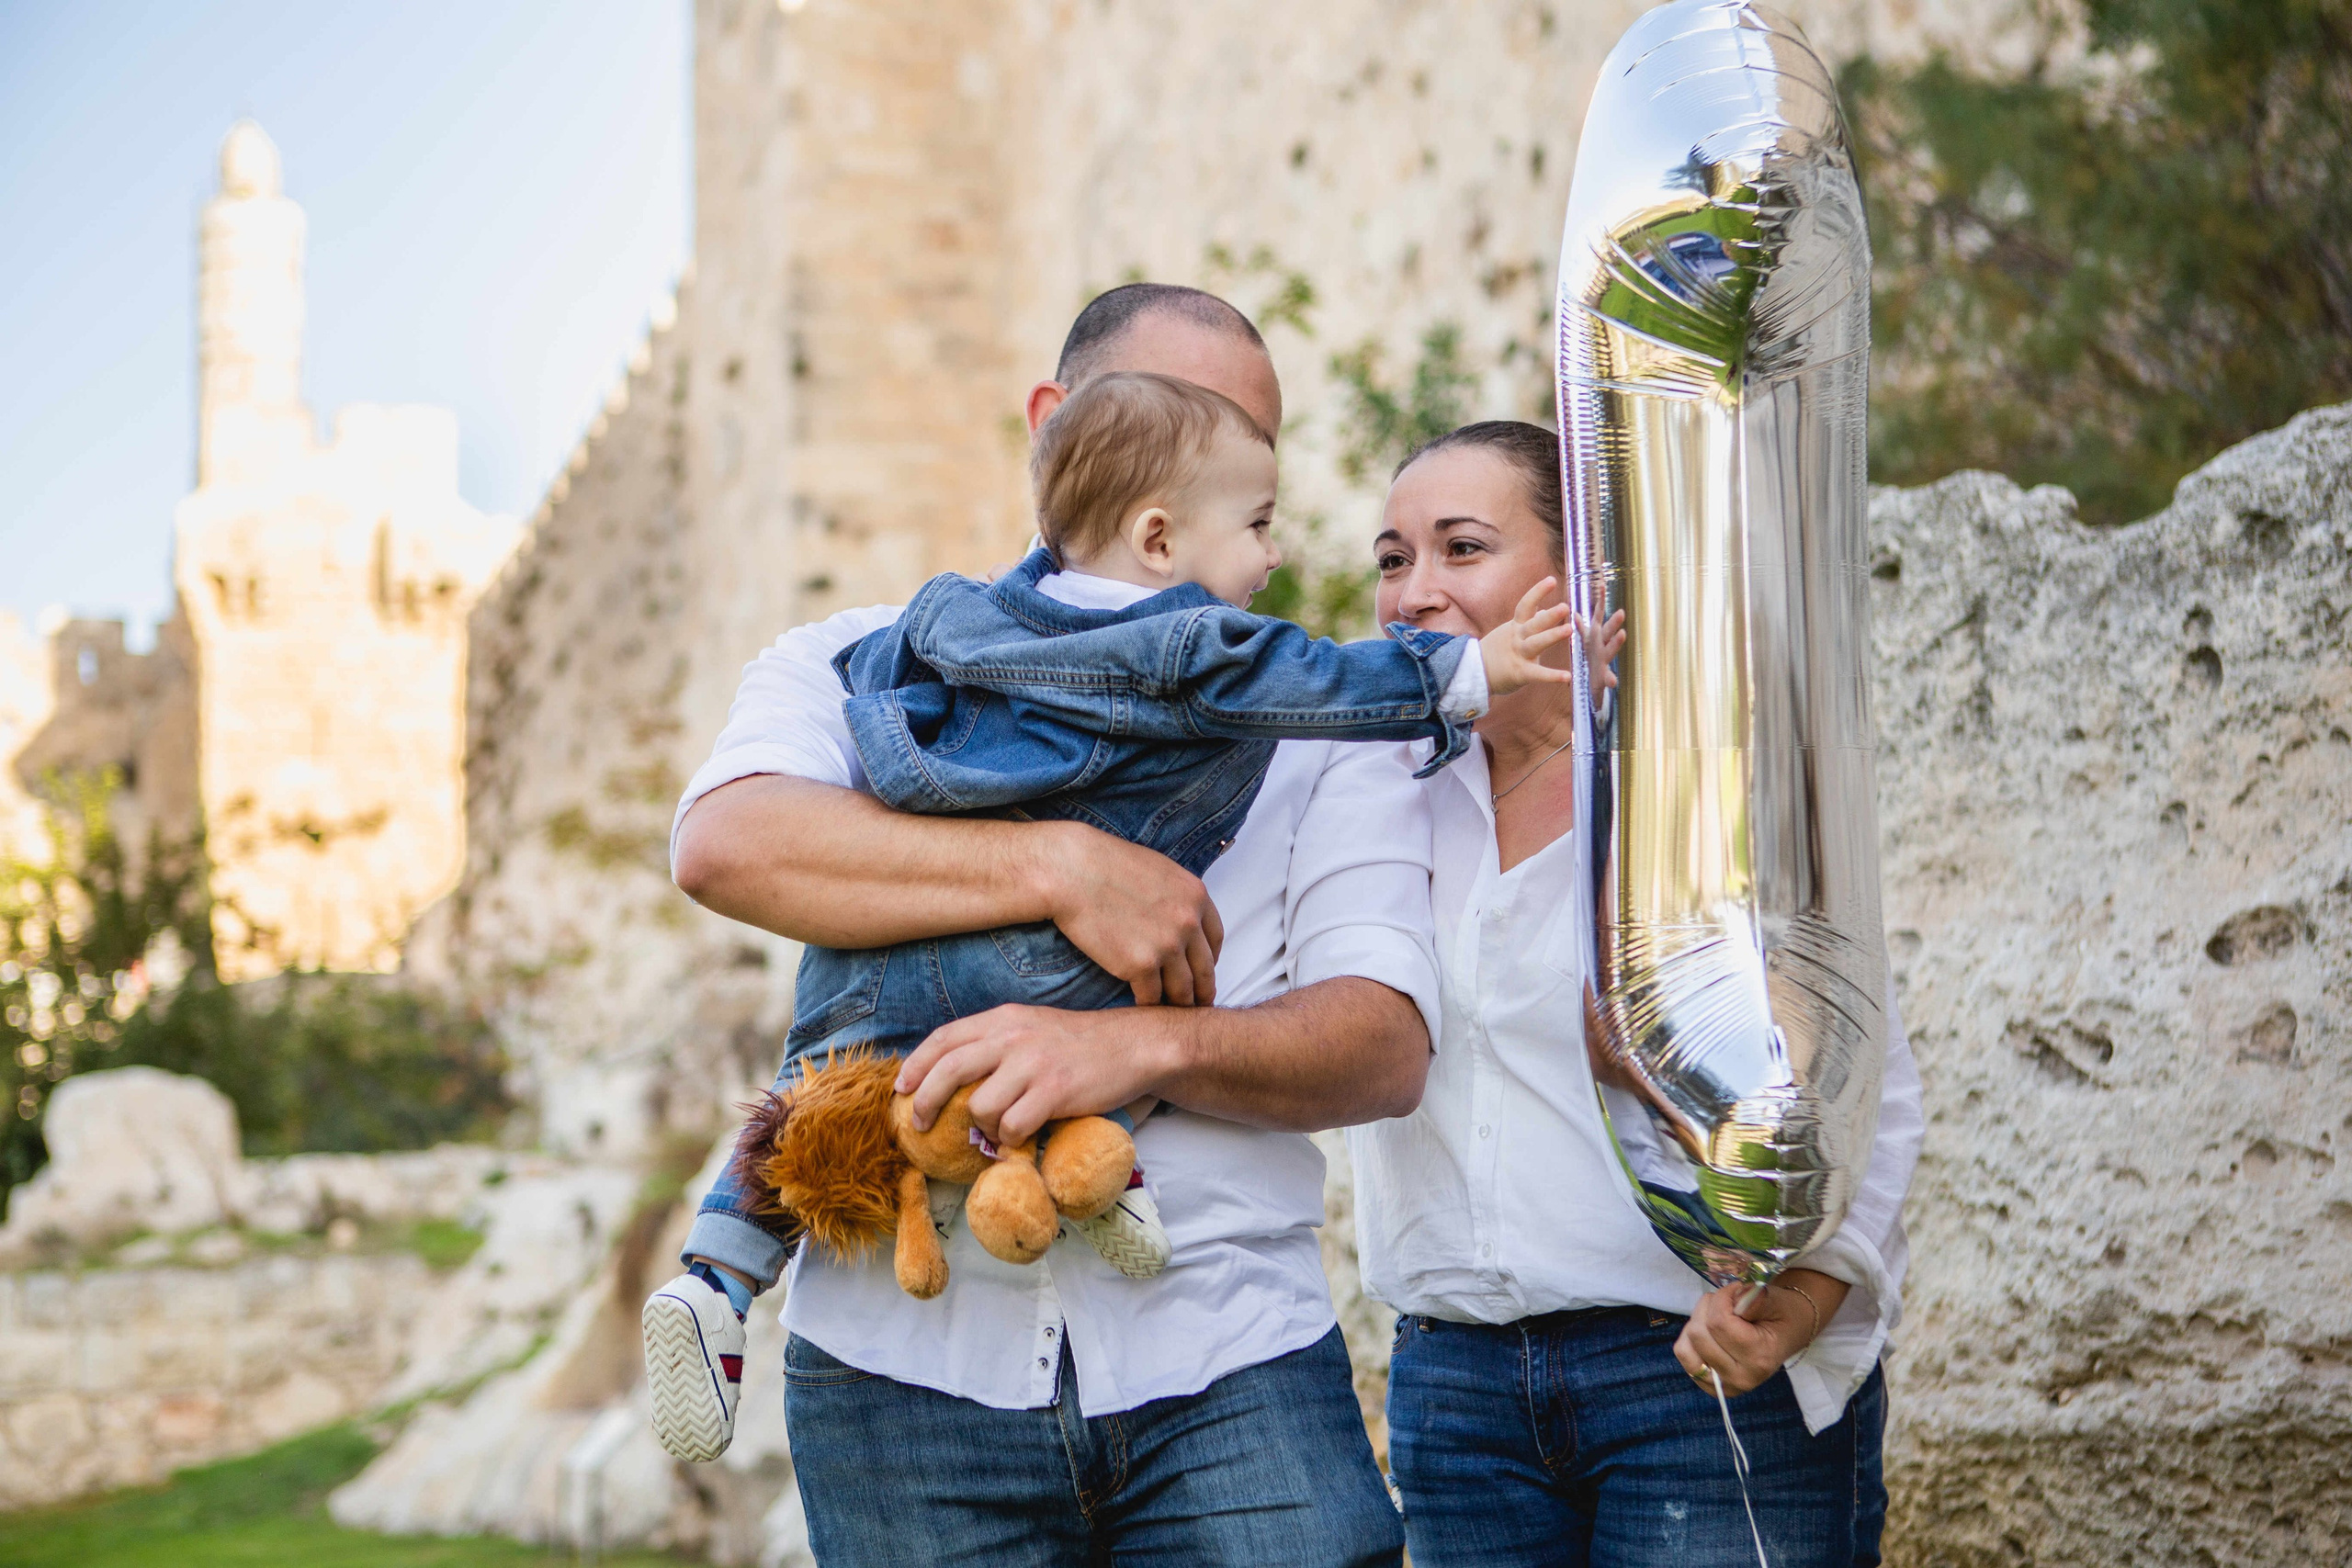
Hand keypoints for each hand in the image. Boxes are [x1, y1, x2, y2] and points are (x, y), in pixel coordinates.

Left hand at [896, 1004, 1172, 1146]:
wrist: (1134, 1044)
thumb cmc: (1079, 1042)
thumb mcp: (1031, 1025)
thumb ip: (995, 1041)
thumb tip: (954, 1073)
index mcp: (1003, 1018)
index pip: (944, 1038)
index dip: (916, 1064)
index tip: (901, 1088)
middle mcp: (1013, 1036)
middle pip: (949, 1070)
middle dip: (925, 1102)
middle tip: (919, 1123)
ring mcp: (1033, 1064)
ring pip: (979, 1107)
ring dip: (981, 1128)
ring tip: (996, 1131)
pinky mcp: (1054, 1092)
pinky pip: (1012, 1127)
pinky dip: (1009, 1140)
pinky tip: (1020, 1138)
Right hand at [1038, 822, 1222, 1006]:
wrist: (1073, 872)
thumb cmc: (1107, 865)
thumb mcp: (1159, 870)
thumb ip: (1176, 897)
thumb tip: (1180, 916)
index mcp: (1195, 897)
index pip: (1215, 938)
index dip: (1210, 958)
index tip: (1202, 969)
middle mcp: (1188, 923)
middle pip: (1204, 969)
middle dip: (1202, 990)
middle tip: (1198, 1003)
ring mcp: (1166, 946)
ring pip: (1182, 990)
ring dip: (1178, 1004)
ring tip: (1172, 1012)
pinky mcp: (1139, 965)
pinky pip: (1151, 997)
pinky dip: (1148, 1006)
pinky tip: (1143, 1008)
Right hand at [1478, 578, 1579, 697]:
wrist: (1473, 672)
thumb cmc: (1496, 651)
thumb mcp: (1510, 632)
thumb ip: (1528, 621)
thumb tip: (1543, 610)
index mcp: (1516, 627)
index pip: (1526, 605)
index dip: (1537, 592)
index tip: (1551, 580)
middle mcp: (1518, 638)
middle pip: (1534, 624)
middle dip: (1549, 615)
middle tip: (1565, 607)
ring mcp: (1518, 655)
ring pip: (1536, 643)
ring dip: (1552, 636)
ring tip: (1569, 630)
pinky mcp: (1520, 673)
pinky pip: (1537, 674)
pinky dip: (1552, 676)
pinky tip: (1568, 677)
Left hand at [1577, 608, 1625, 701]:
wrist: (1596, 681)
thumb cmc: (1594, 657)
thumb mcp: (1587, 640)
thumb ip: (1582, 627)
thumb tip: (1575, 612)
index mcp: (1596, 635)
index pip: (1599, 615)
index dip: (1600, 600)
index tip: (1602, 584)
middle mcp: (1603, 645)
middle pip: (1608, 631)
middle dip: (1613, 622)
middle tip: (1621, 611)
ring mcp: (1605, 659)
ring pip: (1611, 649)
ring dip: (1617, 642)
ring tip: (1623, 634)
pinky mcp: (1604, 676)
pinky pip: (1607, 677)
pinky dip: (1610, 679)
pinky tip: (1613, 682)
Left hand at [1673, 1270, 1848, 1396]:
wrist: (1789, 1333)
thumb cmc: (1781, 1314)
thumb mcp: (1776, 1301)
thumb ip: (1756, 1299)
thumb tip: (1736, 1294)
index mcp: (1760, 1358)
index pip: (1719, 1323)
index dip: (1722, 1297)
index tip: (1735, 1289)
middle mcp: (1741, 1378)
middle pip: (1699, 1334)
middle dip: (1708, 1308)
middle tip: (1727, 1302)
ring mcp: (1725, 1386)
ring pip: (1686, 1347)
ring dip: (1696, 1323)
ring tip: (1716, 1316)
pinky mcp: (1711, 1386)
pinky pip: (1684, 1356)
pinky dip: (1689, 1338)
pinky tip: (1708, 1331)